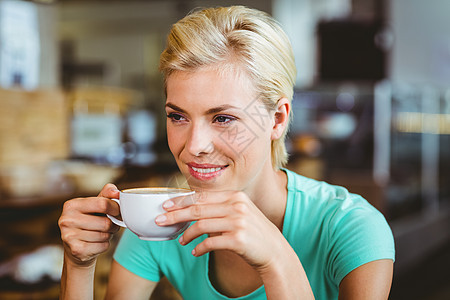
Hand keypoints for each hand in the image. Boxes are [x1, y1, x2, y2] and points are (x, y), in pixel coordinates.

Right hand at [58, 184, 120, 266]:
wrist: (75, 247)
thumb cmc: (88, 222)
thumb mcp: (95, 205)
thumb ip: (106, 195)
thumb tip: (116, 192)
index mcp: (71, 205)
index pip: (102, 204)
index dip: (115, 208)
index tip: (117, 211)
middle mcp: (67, 220)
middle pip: (105, 222)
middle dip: (112, 225)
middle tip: (109, 225)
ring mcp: (69, 236)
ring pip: (104, 235)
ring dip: (108, 235)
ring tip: (101, 233)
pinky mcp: (76, 250)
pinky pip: (103, 246)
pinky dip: (104, 245)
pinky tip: (96, 243)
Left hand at [155, 191, 284, 271]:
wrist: (275, 251)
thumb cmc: (253, 232)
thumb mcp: (240, 213)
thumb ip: (220, 208)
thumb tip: (192, 209)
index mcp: (235, 196)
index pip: (202, 196)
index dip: (181, 200)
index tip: (166, 205)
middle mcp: (237, 206)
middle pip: (197, 209)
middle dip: (175, 215)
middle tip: (160, 220)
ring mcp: (238, 222)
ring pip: (201, 226)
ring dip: (186, 234)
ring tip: (181, 240)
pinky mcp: (238, 240)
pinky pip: (210, 243)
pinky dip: (199, 248)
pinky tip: (195, 252)